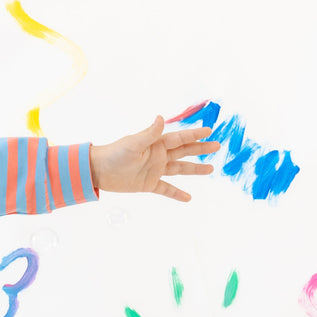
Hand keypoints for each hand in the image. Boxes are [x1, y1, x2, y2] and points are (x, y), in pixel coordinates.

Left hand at [89, 115, 220, 201]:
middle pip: (184, 152)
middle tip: (217, 147)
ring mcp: (154, 170)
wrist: (99, 171)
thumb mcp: (133, 144)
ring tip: (211, 170)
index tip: (209, 130)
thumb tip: (161, 118)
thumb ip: (149, 134)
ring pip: (179, 169)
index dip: (194, 134)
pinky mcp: (148, 184)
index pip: (180, 138)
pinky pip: (166, 189)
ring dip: (194, 169)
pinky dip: (176, 193)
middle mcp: (158, 156)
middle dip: (200, 149)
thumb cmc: (114, 154)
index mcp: (156, 144)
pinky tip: (188, 198)